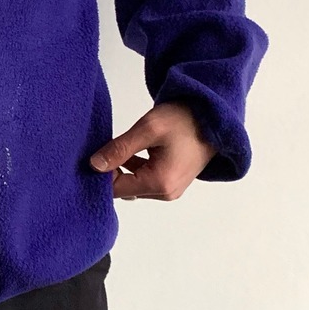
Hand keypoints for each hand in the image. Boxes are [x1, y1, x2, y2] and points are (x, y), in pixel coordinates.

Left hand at [87, 101, 215, 200]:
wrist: (214, 116)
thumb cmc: (185, 120)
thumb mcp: (148, 129)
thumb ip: (119, 149)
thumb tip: (94, 165)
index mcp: (160, 183)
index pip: (116, 189)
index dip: (101, 174)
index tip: (94, 154)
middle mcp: (165, 193)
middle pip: (124, 189)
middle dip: (111, 171)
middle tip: (105, 148)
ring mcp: (170, 189)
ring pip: (133, 184)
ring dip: (123, 168)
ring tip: (118, 147)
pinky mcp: (172, 181)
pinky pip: (145, 179)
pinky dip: (134, 167)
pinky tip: (132, 150)